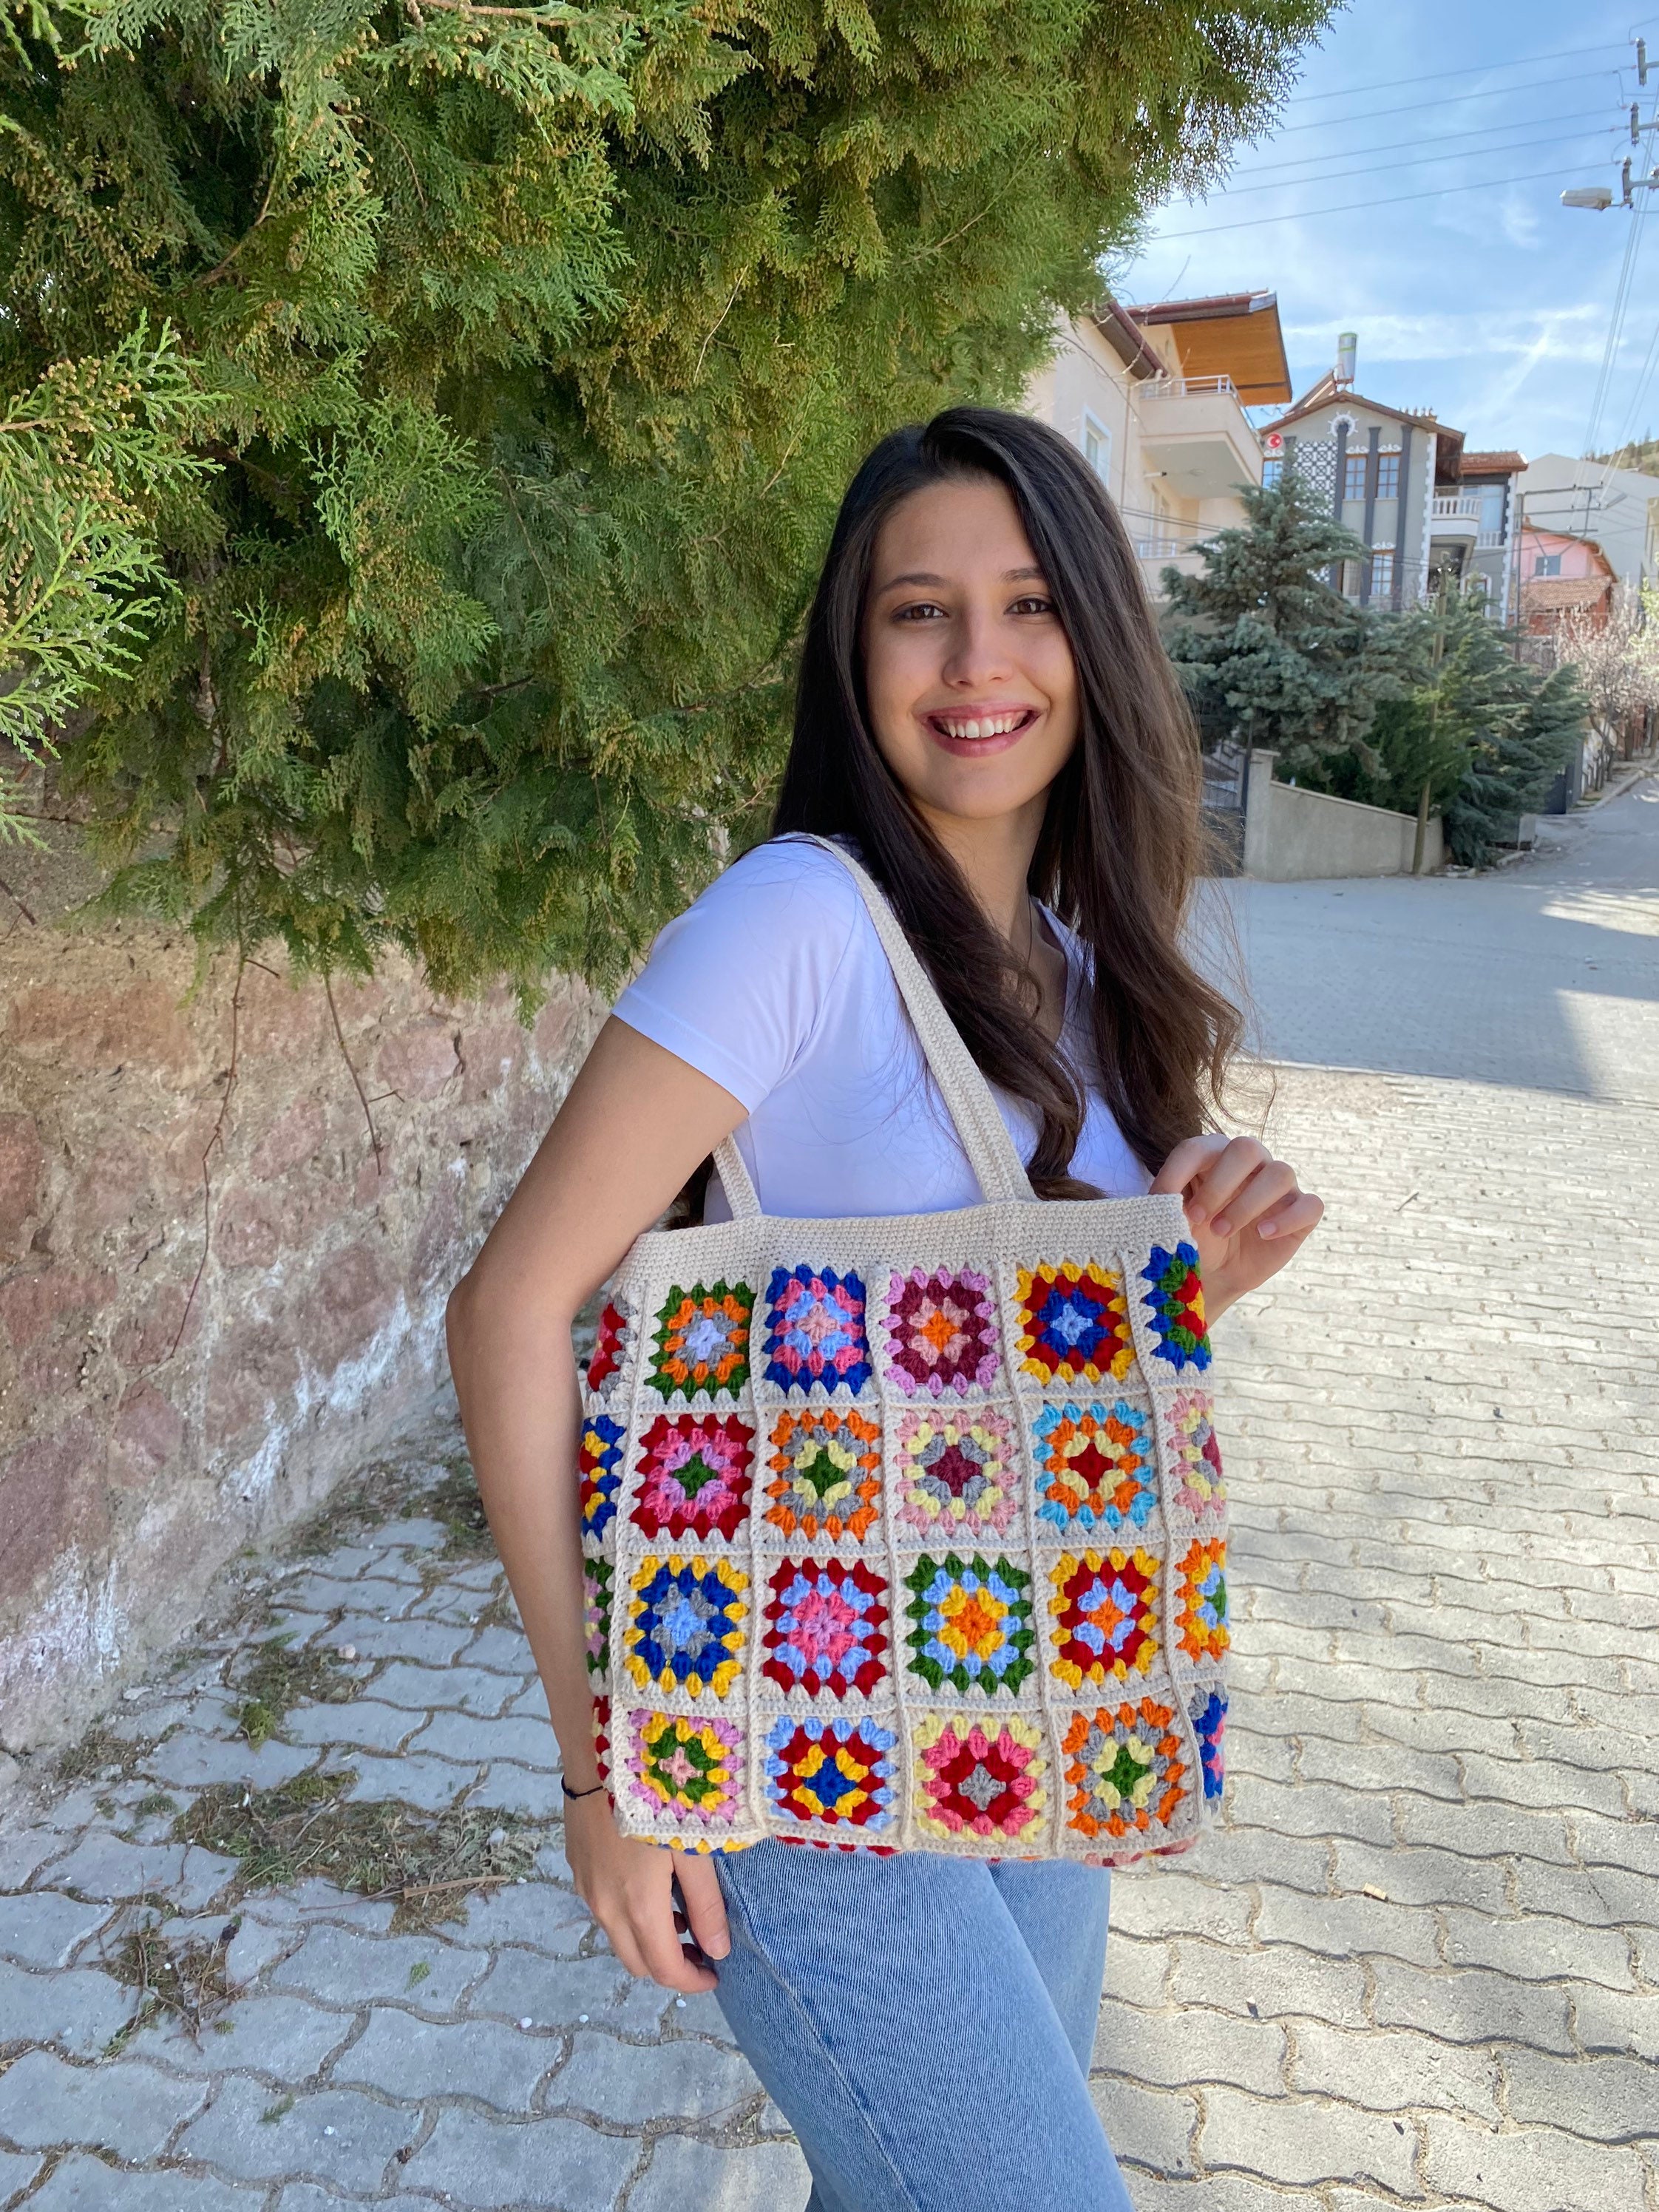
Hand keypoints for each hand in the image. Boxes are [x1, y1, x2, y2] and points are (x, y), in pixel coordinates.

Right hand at [562, 1790, 730, 1991]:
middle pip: (637, 1963)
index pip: (664, 1970)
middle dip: (669, 1966)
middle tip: (700, 1949)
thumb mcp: (693, 1848)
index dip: (692, 1982)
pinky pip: (603, 1910)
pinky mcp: (576, 1867)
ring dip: (648, 1941)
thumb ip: (706, 1904)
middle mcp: (605, 1908)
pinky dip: (628, 1916)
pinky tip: (648, 1887)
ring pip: (617, 1938)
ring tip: (680, 1915)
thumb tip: (719, 1951)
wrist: (600, 1751)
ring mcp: (585, 1889)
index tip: (715, 1974)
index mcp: (638, 1908)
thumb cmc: (658, 1796)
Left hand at [1151, 1134, 1322, 1319]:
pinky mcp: (1301, 1212)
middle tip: (1197, 1217)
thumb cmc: (1194, 1236)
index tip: (1161, 1200)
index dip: (1178, 1171)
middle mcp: (1252, 1162)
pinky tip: (1263, 1233)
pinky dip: (1287, 1219)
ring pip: (1279, 1174)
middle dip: (1219, 1184)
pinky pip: (1310, 1205)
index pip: (1198, 1147)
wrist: (1216, 1271)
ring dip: (1247, 1203)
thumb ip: (1169, 1205)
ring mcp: (1280, 1186)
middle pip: (1246, 1149)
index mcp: (1216, 1155)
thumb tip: (1162, 1200)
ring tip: (1221, 1230)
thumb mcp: (1176, 1220)